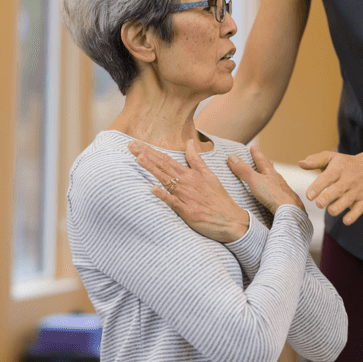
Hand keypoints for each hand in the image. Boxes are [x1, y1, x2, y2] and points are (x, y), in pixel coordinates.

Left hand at [128, 139, 249, 242]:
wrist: (232, 220)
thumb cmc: (219, 199)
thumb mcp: (210, 175)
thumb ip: (196, 159)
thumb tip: (190, 141)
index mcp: (191, 174)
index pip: (167, 159)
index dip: (151, 151)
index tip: (136, 144)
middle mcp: (187, 183)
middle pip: (163, 166)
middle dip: (146, 155)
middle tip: (130, 145)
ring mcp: (187, 197)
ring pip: (166, 180)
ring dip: (152, 169)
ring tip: (138, 158)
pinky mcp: (189, 212)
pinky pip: (174, 203)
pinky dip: (164, 196)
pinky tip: (153, 189)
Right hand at [227, 145, 302, 214]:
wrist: (290, 211)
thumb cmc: (274, 195)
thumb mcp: (255, 180)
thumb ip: (244, 170)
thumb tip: (232, 156)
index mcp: (271, 174)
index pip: (262, 160)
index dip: (256, 153)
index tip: (253, 147)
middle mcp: (278, 180)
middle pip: (271, 169)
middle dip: (265, 163)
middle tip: (263, 159)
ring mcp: (282, 191)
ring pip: (275, 181)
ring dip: (269, 178)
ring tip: (267, 177)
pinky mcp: (284, 201)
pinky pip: (276, 193)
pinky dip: (272, 191)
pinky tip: (271, 195)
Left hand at [298, 150, 362, 224]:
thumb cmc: (346, 165)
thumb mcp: (332, 157)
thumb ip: (316, 160)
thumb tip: (300, 163)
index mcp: (338, 169)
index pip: (327, 177)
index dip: (317, 187)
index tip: (309, 196)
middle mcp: (348, 180)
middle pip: (337, 190)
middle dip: (327, 198)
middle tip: (318, 204)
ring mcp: (357, 191)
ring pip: (347, 201)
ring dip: (338, 207)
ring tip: (330, 210)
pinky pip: (358, 210)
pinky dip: (352, 216)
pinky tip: (345, 220)